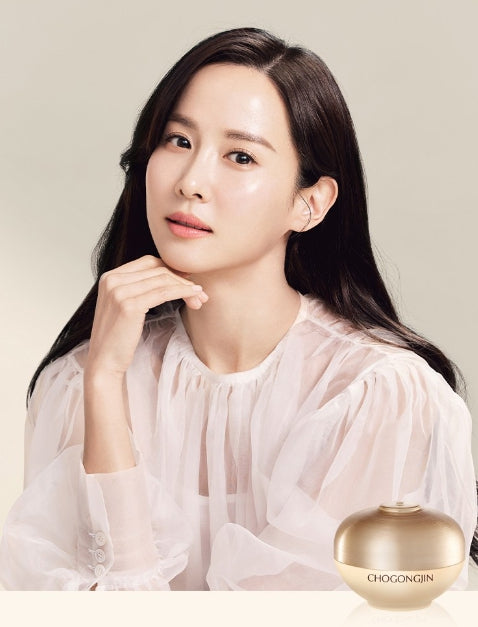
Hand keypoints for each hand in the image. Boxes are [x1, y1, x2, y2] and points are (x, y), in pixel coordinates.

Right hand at [85, 255, 207, 376]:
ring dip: (186, 287)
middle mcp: (112, 280)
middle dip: (182, 278)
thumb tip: (167, 277)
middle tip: (200, 292)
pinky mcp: (129, 305)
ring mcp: (119, 291)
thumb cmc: (117, 339)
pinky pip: (164, 292)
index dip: (172, 269)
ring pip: (163, 279)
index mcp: (110, 277)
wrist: (104, 362)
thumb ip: (137, 289)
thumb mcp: (123, 306)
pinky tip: (194, 296)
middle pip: (157, 269)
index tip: (189, 279)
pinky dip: (182, 292)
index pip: (148, 262)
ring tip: (200, 299)